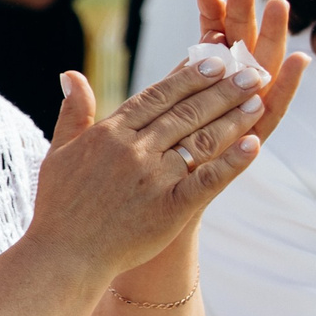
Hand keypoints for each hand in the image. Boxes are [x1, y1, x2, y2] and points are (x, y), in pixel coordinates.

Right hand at [30, 2, 306, 277]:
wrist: (63, 257)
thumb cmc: (58, 207)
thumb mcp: (57, 153)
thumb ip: (72, 113)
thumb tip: (71, 75)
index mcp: (108, 134)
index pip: (157, 95)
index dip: (189, 75)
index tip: (214, 59)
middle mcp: (133, 150)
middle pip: (186, 111)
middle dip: (223, 89)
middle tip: (252, 72)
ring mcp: (153, 178)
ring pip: (201, 139)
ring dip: (233, 117)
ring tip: (258, 100)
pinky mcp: (170, 207)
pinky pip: (208, 181)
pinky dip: (233, 163)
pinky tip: (254, 145)